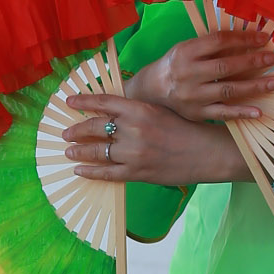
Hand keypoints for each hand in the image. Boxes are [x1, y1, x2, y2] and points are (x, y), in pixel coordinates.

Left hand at [62, 94, 247, 185]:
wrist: (207, 153)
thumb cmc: (187, 129)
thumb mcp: (160, 111)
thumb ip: (136, 111)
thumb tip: (112, 111)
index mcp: (140, 109)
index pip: (104, 102)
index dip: (83, 101)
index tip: (69, 101)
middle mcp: (133, 129)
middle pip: (95, 127)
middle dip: (76, 130)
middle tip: (66, 133)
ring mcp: (133, 153)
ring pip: (96, 151)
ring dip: (79, 151)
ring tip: (69, 152)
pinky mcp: (137, 173)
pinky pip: (106, 173)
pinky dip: (90, 172)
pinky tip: (80, 170)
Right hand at [128, 31, 273, 122]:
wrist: (152, 90)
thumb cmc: (176, 64)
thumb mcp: (187, 48)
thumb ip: (212, 45)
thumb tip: (248, 37)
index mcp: (186, 51)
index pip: (219, 41)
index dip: (243, 38)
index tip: (264, 38)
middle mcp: (188, 73)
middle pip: (226, 66)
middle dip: (253, 61)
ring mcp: (193, 96)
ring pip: (228, 90)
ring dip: (255, 86)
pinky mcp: (197, 114)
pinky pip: (223, 114)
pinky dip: (241, 113)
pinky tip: (259, 111)